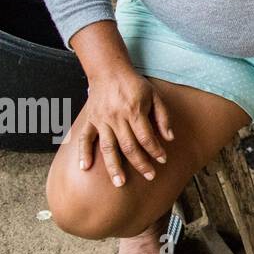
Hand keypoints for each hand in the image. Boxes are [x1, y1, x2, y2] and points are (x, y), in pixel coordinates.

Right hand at [79, 70, 173, 186]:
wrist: (109, 71)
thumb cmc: (135, 85)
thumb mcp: (155, 96)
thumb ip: (163, 117)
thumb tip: (170, 138)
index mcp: (134, 111)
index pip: (146, 137)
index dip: (155, 150)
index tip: (163, 159)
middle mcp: (116, 118)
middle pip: (128, 146)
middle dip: (140, 163)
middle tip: (149, 176)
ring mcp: (101, 120)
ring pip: (107, 147)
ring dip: (113, 166)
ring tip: (119, 183)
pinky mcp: (90, 120)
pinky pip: (84, 139)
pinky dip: (83, 153)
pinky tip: (84, 168)